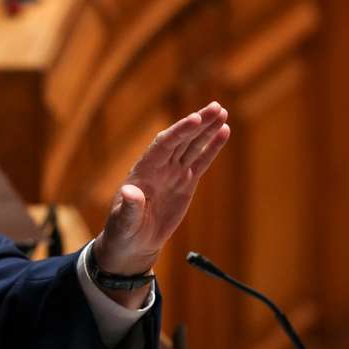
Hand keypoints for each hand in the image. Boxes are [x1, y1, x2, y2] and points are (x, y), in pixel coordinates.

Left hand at [93, 102, 229, 278]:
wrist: (134, 241)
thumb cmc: (124, 231)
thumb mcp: (124, 222)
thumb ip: (129, 207)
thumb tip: (130, 193)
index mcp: (144, 170)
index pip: (164, 144)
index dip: (180, 131)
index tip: (196, 118)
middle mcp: (160, 166)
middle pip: (181, 139)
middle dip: (199, 123)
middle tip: (217, 107)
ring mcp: (174, 172)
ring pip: (193, 146)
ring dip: (208, 129)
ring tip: (223, 112)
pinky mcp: (186, 182)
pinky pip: (201, 161)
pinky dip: (212, 147)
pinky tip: (224, 132)